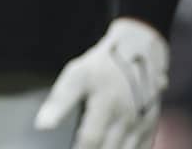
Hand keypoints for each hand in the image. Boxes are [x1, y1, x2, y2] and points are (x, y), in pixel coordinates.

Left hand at [33, 18, 167, 148]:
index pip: (91, 139)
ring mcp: (141, 125)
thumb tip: (42, 126)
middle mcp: (127, 119)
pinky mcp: (150, 127)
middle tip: (78, 148)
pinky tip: (112, 147)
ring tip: (94, 147)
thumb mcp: (76, 76)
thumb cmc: (102, 66)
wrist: (138, 52)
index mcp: (106, 105)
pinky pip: (141, 148)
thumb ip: (59, 102)